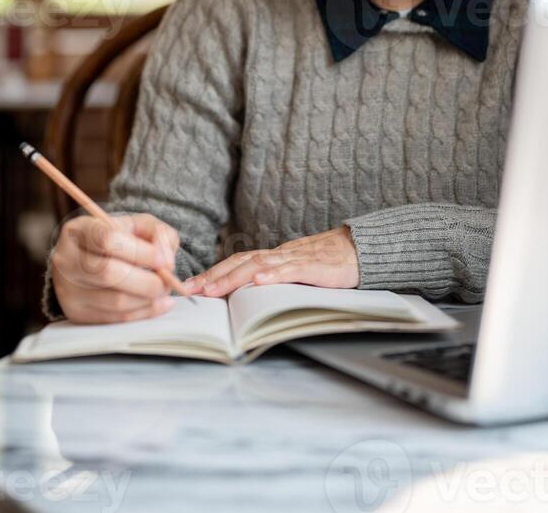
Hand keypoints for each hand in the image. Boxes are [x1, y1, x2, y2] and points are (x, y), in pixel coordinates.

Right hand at [51, 211, 185, 323]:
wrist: (87, 260)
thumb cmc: (117, 240)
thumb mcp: (136, 225)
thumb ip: (157, 232)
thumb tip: (166, 259)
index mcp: (79, 230)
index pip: (107, 239)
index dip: (141, 251)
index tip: (163, 259)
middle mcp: (66, 259)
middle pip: (109, 273)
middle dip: (147, 280)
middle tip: (168, 281)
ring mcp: (68, 289)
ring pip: (115, 300)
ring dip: (148, 299)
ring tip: (164, 291)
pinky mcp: (77, 313)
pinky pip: (115, 319)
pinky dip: (143, 313)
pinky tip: (158, 303)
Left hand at [183, 226, 359, 297]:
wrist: (358, 250)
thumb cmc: (326, 265)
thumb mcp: (295, 274)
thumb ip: (273, 282)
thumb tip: (245, 298)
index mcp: (273, 258)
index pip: (236, 263)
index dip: (213, 273)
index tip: (190, 287)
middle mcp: (279, 255)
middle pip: (240, 262)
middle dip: (213, 276)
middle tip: (190, 290)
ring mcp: (296, 258)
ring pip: (259, 265)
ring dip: (234, 277)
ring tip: (213, 290)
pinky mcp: (315, 265)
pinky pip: (292, 269)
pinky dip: (274, 275)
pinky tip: (260, 282)